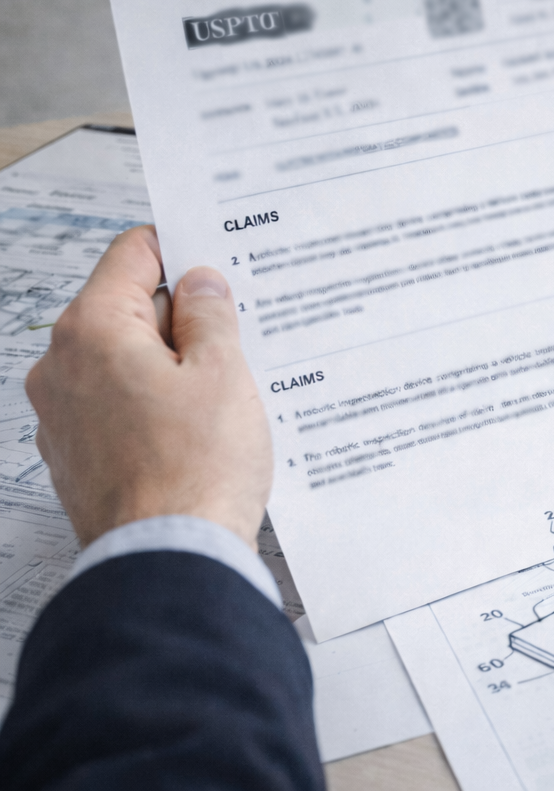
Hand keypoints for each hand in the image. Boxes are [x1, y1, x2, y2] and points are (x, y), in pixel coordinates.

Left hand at [26, 227, 270, 548]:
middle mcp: (62, 367)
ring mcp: (63, 415)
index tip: (218, 262)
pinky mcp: (76, 455)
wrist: (168, 558)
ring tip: (223, 393)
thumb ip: (210, 315)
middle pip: (127, 308)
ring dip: (171, 364)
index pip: (133, 254)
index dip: (182, 250)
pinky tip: (197, 429)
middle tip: (237, 336)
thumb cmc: (195, 472)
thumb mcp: (224, 372)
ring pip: (124, 360)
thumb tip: (201, 284)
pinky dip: (154, 405)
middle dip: (182, 315)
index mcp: (93, 331)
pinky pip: (118, 405)